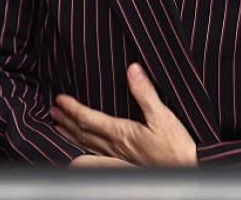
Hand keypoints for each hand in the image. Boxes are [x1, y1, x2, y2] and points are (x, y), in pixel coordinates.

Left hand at [52, 63, 197, 165]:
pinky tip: (82, 147)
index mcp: (121, 133)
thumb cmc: (177, 147)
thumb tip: (132, 70)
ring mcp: (119, 158)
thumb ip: (145, 93)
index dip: (72, 109)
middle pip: (83, 132)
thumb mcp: (163, 116)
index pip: (89, 119)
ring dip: (71, 134)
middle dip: (66, 121)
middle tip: (52, 111)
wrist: (188, 171)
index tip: (59, 100)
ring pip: (88, 145)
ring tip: (58, 127)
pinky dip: (84, 148)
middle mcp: (115, 147)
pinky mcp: (124, 165)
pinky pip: (97, 155)